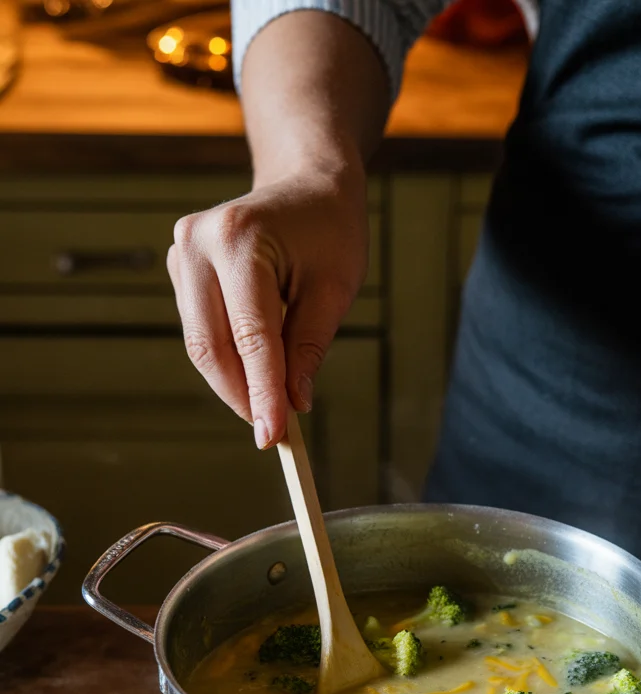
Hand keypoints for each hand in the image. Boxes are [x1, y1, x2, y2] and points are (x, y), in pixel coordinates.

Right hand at [166, 156, 368, 447]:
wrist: (306, 184)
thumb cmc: (329, 232)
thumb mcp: (334, 290)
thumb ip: (309, 348)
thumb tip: (293, 405)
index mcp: (240, 242)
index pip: (251, 336)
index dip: (262, 393)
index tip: (274, 436)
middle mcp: (198, 243)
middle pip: (212, 345)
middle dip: (243, 395)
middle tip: (273, 432)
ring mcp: (181, 253)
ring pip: (202, 344)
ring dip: (234, 383)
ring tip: (270, 407)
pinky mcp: (180, 267)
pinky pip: (201, 331)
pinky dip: (227, 361)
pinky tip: (254, 375)